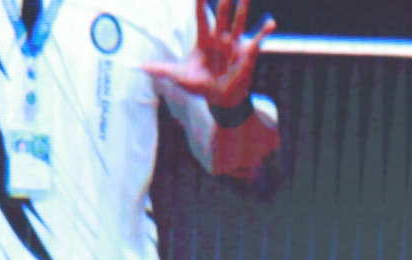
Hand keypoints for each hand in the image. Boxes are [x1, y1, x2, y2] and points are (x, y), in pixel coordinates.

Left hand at [143, 0, 275, 107]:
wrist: (222, 98)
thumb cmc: (201, 85)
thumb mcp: (181, 78)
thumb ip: (164, 70)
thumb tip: (141, 67)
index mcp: (204, 41)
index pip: (201, 18)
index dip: (199, 4)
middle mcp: (220, 39)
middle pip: (222, 16)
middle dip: (224, 2)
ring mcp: (235, 45)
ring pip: (239, 23)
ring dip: (242, 9)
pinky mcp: (247, 54)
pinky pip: (257, 40)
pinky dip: (264, 31)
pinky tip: (271, 22)